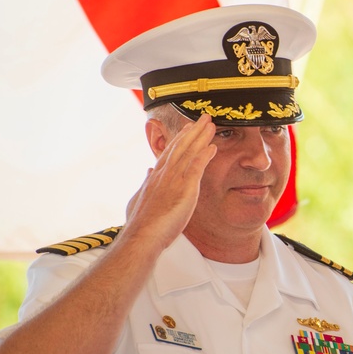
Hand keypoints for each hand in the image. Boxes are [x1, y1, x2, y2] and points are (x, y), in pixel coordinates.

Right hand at [120, 114, 216, 250]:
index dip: (180, 139)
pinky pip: (195, 168)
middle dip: (193, 131)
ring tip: (211, 125)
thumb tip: (148, 171)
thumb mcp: (140, 199)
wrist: (142, 236)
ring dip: (200, 137)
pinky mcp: (184, 189)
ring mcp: (173, 180)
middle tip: (204, 118)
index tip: (188, 128)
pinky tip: (212, 146)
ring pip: (188, 152)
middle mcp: (164, 174)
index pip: (170, 152)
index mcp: (156, 177)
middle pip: (180, 147)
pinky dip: (204, 156)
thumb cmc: (140, 223)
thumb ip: (146, 184)